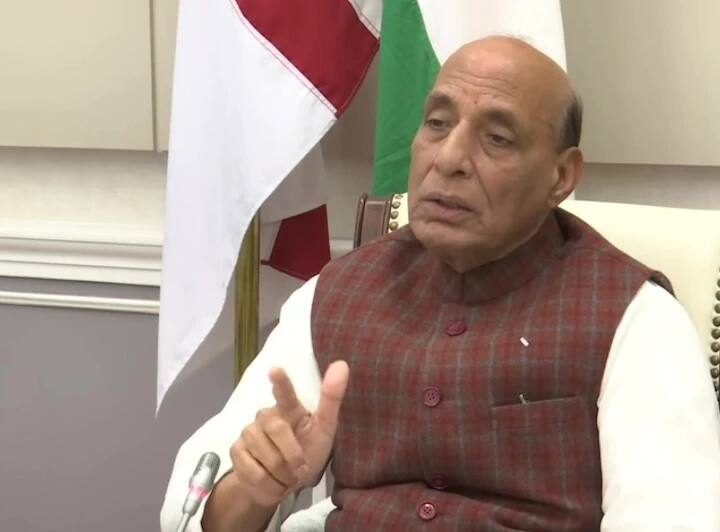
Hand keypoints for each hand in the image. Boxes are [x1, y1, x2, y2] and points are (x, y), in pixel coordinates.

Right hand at [229, 360, 348, 506]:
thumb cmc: (308, 449)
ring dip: (283, 474)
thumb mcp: (325, 429)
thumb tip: (342, 364)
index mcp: (290, 408)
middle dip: (293, 455)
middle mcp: (266, 415)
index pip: (285, 393)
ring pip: (266, 456)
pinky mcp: (236, 451)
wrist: (284, 483)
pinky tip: (272, 482)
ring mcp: (248, 432)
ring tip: (287, 475)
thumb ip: (332, 398)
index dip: (281, 382)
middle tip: (301, 468)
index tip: (275, 369)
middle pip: (278, 430)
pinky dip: (269, 485)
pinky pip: (253, 472)